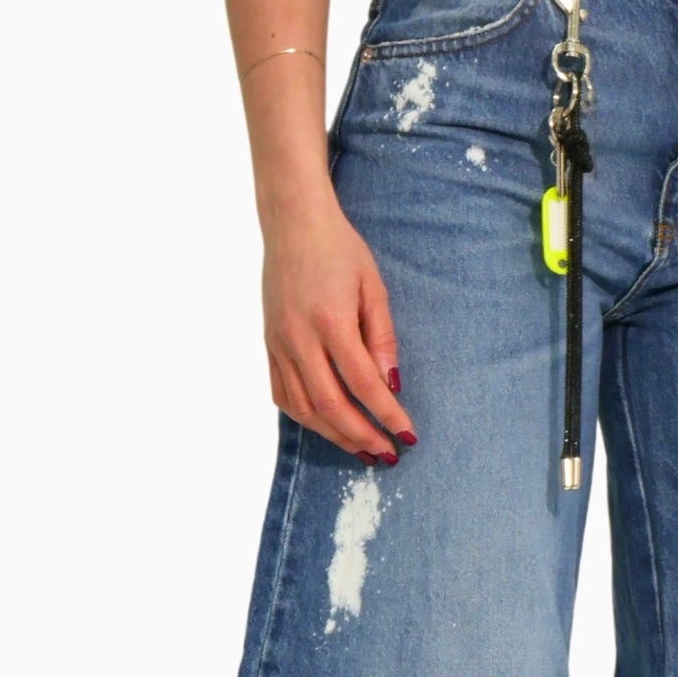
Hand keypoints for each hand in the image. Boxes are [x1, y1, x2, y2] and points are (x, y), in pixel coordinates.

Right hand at [259, 183, 416, 460]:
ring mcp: (279, 345)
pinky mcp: (269, 346)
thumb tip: (390, 386)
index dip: (387, 415)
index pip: (363, 384)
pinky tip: (329, 427)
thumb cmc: (339, 250)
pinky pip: (283, 395)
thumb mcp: (373, 287)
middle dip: (363, 436)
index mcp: (330, 321)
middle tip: (388, 452)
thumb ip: (382, 338)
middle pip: (331, 406)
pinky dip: (307, 418)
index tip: (408, 434)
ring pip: (304, 409)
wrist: (292, 224)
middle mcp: (299, 339)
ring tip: (363, 449)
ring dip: (335, 436)